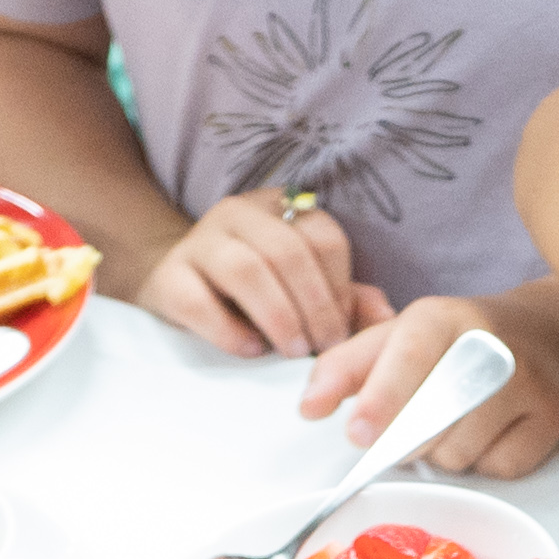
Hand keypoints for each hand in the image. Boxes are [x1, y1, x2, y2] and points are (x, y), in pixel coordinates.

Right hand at [140, 186, 374, 358]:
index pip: (323, 235)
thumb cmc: (253, 289)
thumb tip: (389, 317)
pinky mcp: (169, 277)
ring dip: (278, 316)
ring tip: (292, 351)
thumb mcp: (303, 286)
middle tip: (323, 347)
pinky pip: (200, 302)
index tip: (344, 329)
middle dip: (314, 306)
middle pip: (288, 251)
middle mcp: (239, 214)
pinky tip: (251, 350)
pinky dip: (230, 333)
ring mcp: (200, 241)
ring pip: (246, 269)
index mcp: (280, 208)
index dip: (340, 287)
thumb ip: (346, 298)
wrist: (177, 283)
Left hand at [298, 292, 558, 475]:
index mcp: (443, 317)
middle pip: (430, 421)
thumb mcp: (399, 337)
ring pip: (460, 452)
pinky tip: (491, 432)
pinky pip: (499, 467)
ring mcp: (529, 381)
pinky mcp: (553, 417)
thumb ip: (347, 368)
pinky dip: (486, 462)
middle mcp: (490, 344)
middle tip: (407, 429)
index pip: (410, 359)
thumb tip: (309, 406)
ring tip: (457, 422)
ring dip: (445, 453)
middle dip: (406, 439)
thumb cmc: (461, 340)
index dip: (382, 400)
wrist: (552, 335)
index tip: (359, 434)